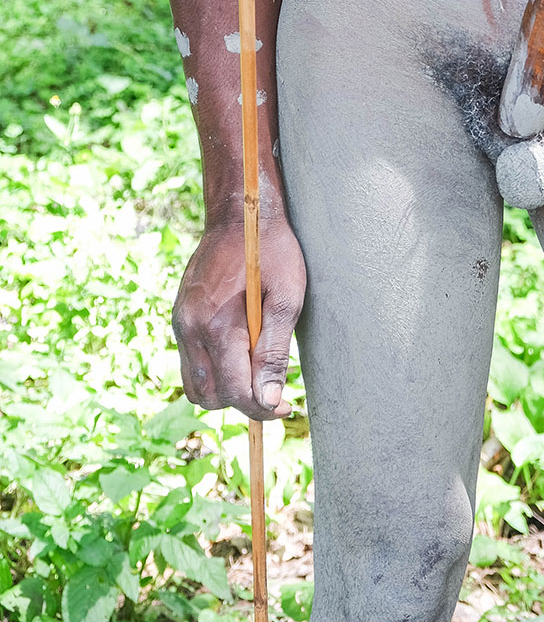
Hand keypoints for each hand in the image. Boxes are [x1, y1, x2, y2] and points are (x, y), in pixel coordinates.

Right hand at [173, 214, 306, 420]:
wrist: (240, 215)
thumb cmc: (270, 251)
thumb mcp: (286, 297)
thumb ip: (274, 351)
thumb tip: (268, 399)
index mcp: (216, 324)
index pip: (234, 390)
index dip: (262, 407)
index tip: (285, 406)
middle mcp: (190, 329)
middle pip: (209, 395)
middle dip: (241, 400)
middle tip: (273, 390)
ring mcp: (180, 324)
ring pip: (195, 385)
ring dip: (224, 389)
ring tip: (256, 371)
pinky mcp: (179, 319)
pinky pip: (191, 363)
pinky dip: (214, 370)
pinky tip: (241, 351)